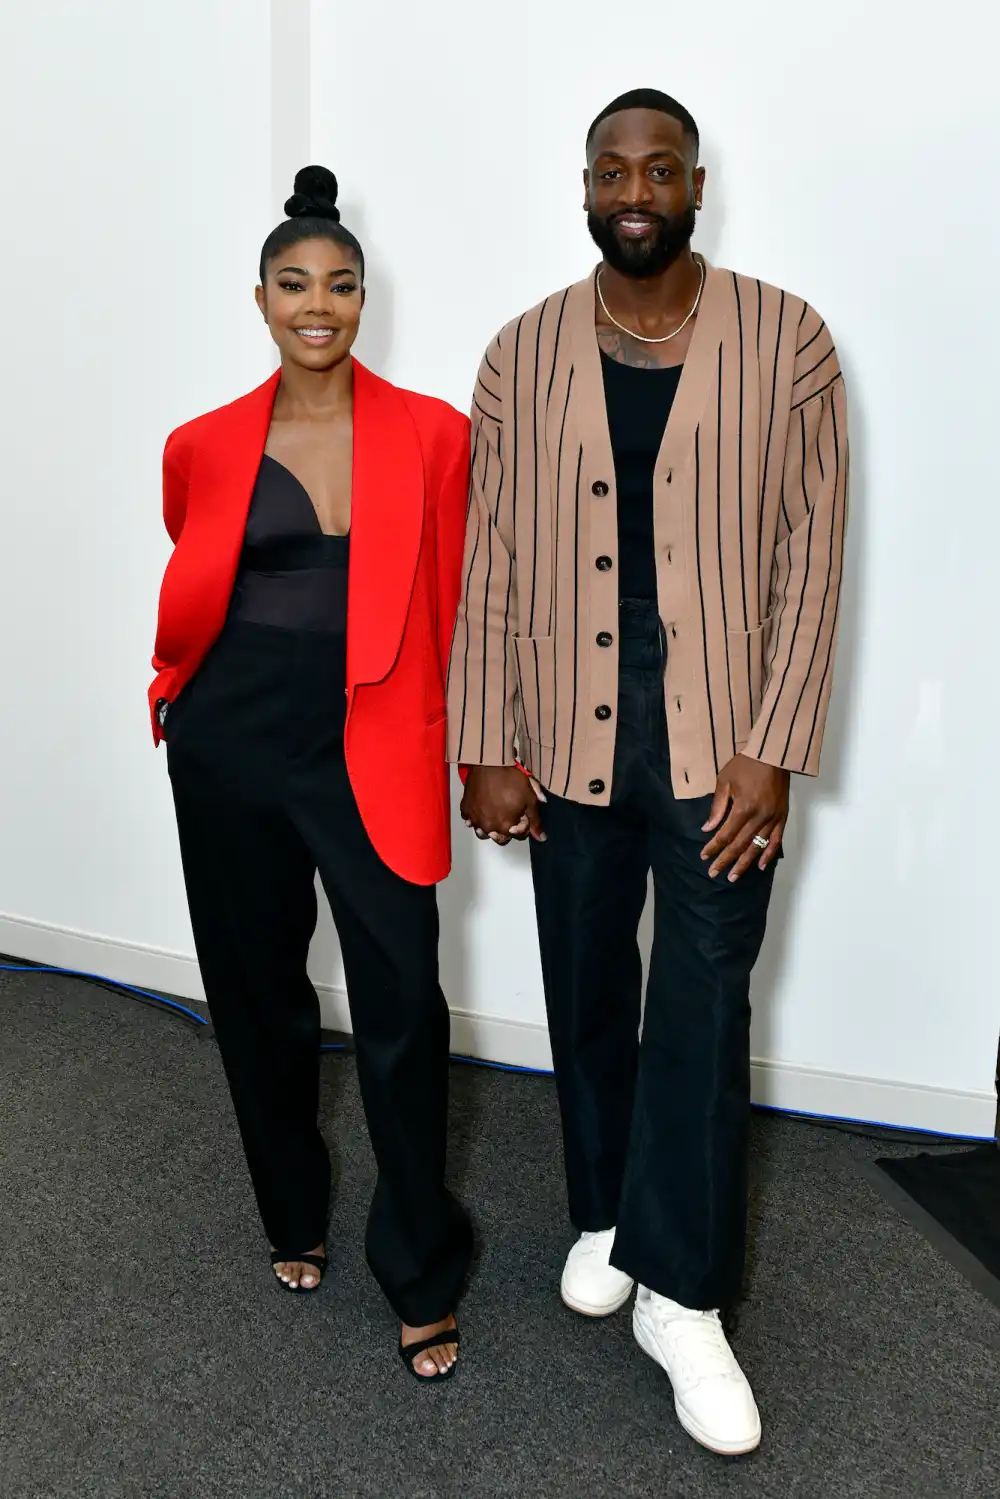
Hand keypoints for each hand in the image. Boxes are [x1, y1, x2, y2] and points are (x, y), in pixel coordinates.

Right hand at [461, 766, 545, 844]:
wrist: (490, 762)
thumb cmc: (511, 779)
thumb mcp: (529, 799)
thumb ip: (535, 822)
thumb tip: (541, 838)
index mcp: (506, 827)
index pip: (518, 836)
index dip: (523, 825)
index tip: (522, 814)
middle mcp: (489, 827)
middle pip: (500, 838)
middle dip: (506, 830)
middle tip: (509, 815)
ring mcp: (475, 819)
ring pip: (482, 832)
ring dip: (489, 828)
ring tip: (494, 816)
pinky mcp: (465, 809)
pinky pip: (469, 819)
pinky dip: (475, 818)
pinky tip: (481, 809)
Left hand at [700, 755, 788, 880]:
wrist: (773, 753)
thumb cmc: (746, 764)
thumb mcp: (724, 781)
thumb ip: (717, 807)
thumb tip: (708, 828)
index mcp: (744, 808)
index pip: (725, 834)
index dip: (714, 847)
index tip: (704, 857)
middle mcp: (760, 817)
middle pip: (740, 845)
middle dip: (726, 860)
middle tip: (715, 873)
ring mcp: (773, 818)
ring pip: (757, 846)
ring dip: (745, 863)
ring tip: (734, 876)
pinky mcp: (782, 817)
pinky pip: (776, 840)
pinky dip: (768, 854)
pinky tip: (760, 866)